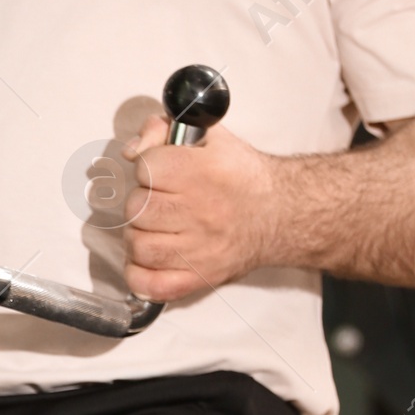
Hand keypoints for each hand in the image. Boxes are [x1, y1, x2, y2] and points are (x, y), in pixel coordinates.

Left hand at [122, 111, 281, 301]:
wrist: (283, 214)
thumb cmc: (242, 176)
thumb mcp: (209, 137)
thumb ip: (163, 130)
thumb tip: (131, 152)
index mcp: (203, 172)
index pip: (145, 168)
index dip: (148, 167)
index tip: (161, 172)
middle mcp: (201, 212)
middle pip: (136, 207)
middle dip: (142, 201)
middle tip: (160, 201)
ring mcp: (199, 249)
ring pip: (138, 244)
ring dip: (139, 235)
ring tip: (156, 228)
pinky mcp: (200, 277)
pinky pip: (150, 284)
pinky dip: (139, 274)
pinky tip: (149, 259)